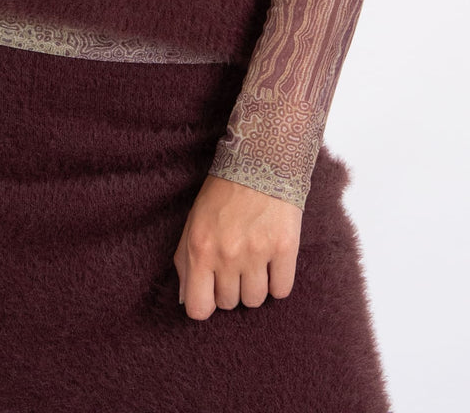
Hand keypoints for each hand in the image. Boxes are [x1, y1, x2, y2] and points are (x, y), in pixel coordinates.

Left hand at [172, 172, 301, 319]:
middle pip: (229, 303)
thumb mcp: (194, 221)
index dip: (205, 303)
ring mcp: (257, 252)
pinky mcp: (285, 247)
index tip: (212, 290)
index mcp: (200, 249)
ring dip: (255, 286)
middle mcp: (227, 254)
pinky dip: (278, 282)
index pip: (198, 308)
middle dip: (231, 287)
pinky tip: (273, 262)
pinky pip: (281, 290)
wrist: (262, 159)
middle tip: (236, 263)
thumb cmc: (223, 192)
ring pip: (255, 300)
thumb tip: (185, 298)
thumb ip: (185, 261)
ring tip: (255, 261)